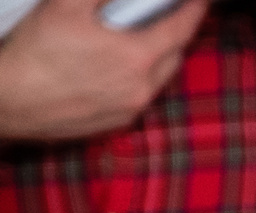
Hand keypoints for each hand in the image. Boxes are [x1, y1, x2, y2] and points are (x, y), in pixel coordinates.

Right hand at [0, 0, 207, 141]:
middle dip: (178, 34)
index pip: (182, 29)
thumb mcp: (67, 6)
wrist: (10, 99)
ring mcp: (130, 109)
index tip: (202, 1)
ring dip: (159, 58)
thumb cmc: (36, 52)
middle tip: (171, 16)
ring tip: (144, 40)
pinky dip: (140, 79)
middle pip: (175, 56)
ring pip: (159, 79)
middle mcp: (142, 89)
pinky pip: (140, 96)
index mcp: (138, 58)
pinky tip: (119, 67)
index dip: (195, 10)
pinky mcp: (115, 123)